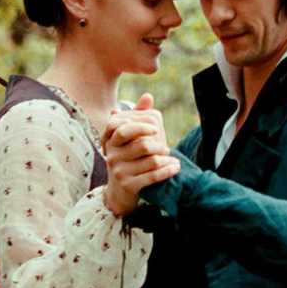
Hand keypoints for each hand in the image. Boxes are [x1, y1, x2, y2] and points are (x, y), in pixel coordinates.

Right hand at [103, 93, 178, 215]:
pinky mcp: (128, 185)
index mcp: (111, 138)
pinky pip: (153, 175)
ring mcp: (119, 170)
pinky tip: (175, 166)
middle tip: (164, 145)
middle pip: (142, 143)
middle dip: (158, 143)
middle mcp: (112, 153)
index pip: (124, 125)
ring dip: (167, 158)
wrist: (119, 190)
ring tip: (171, 156)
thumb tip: (148, 96)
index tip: (155, 128)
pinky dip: (168, 170)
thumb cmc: (129, 157)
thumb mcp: (130, 136)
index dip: (142, 125)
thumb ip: (138, 115)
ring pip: (152, 160)